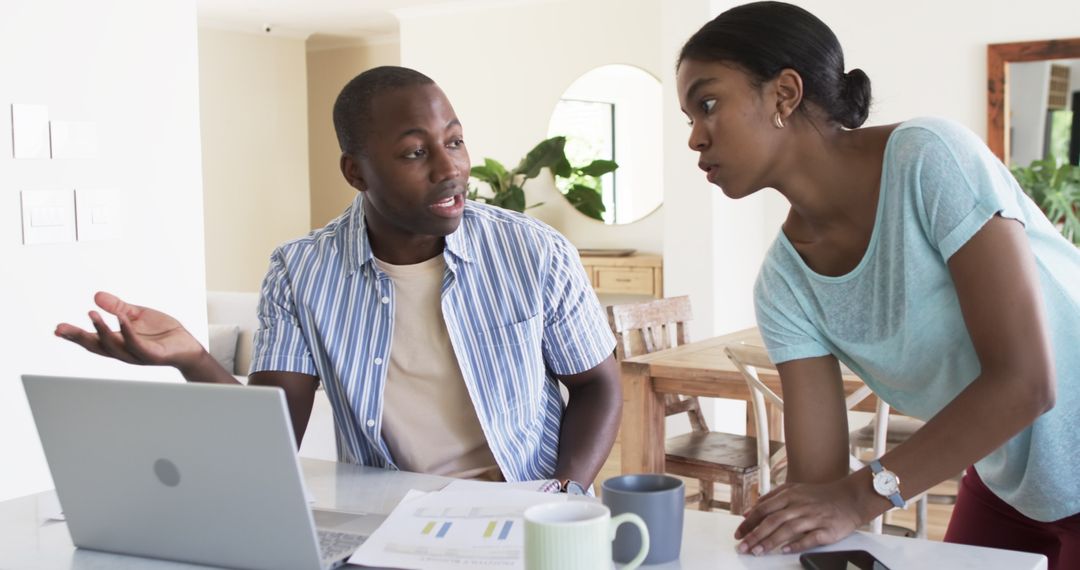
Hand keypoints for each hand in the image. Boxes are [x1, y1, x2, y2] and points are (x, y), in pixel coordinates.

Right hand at [55, 291, 204, 369]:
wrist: (187, 345)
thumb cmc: (161, 333)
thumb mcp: (136, 315)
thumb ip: (118, 307)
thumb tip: (96, 296)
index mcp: (118, 342)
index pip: (92, 340)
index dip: (75, 336)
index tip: (57, 329)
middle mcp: (124, 351)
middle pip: (97, 346)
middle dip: (79, 337)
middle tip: (62, 329)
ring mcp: (137, 354)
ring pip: (114, 345)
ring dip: (102, 330)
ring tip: (91, 314)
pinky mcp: (152, 354)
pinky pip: (137, 343)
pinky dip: (128, 331)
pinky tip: (122, 319)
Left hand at [734, 478, 864, 554]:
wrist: (851, 498)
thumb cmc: (820, 496)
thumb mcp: (793, 490)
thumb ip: (770, 499)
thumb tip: (749, 512)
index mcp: (789, 495)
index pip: (763, 509)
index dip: (749, 522)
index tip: (738, 534)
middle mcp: (800, 505)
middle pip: (772, 520)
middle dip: (754, 534)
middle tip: (743, 547)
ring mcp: (813, 517)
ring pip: (787, 529)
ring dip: (770, 541)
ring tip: (757, 551)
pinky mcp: (826, 530)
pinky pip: (810, 538)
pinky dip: (797, 544)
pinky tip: (785, 550)